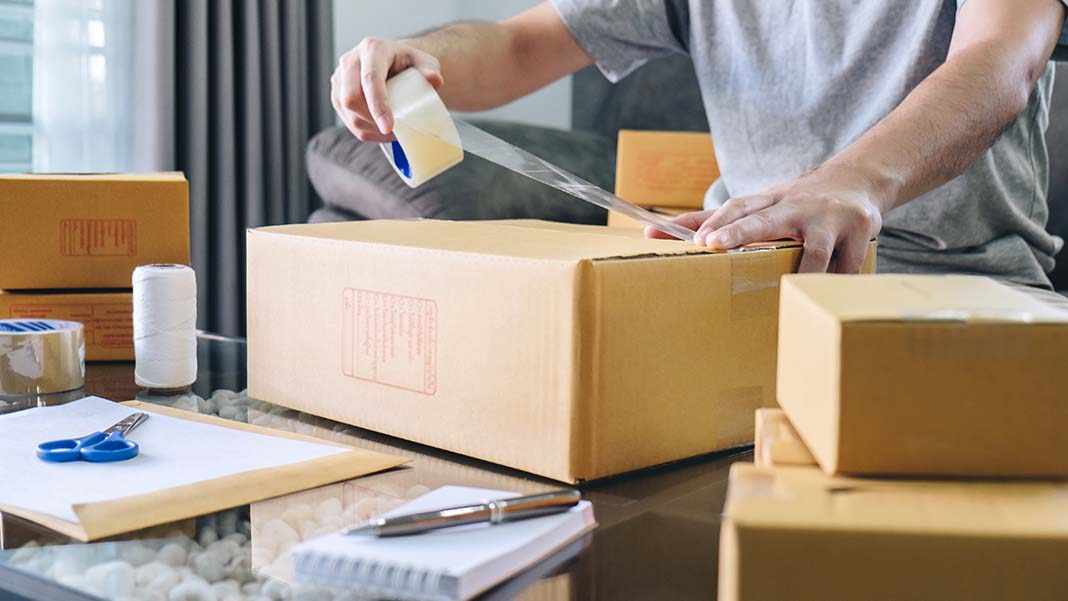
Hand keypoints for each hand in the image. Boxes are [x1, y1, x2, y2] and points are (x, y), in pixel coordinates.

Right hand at [331, 37, 443, 142]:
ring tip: (392, 129)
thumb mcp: (426, 63)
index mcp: (372, 49)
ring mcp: (339, 78)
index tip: (389, 127)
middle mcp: (350, 60)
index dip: (378, 105)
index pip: (370, 79)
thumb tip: (433, 79)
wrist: (396, 66)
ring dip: (371, 127)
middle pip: (350, 98)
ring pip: (348, 114)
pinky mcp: (337, 95)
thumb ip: (430, 69)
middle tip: (394, 130)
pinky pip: (348, 121)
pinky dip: (367, 131)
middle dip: (372, 119)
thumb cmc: (411, 65)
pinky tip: (381, 128)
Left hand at [646, 169, 883, 272]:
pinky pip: (846, 265)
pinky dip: (836, 281)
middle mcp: (796, 205)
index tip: (698, 240)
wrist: (860, 179)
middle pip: (763, 220)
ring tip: (787, 290)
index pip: (737, 208)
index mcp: (768, 201)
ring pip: (814, 250)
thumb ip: (712, 220)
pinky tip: (827, 296)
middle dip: (738, 233)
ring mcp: (829, 217)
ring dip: (802, 271)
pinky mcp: (860, 229)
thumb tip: (651, 231)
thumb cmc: (795, 202)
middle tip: (713, 246)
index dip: (716, 222)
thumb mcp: (758, 205)